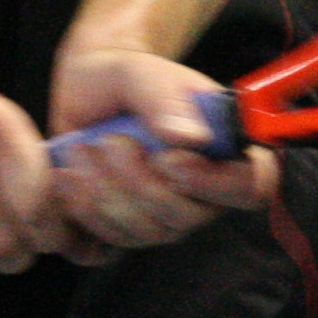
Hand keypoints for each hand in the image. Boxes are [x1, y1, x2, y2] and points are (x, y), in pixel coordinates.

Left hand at [47, 47, 277, 250]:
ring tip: (81, 150)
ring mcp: (162, 217)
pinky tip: (68, 178)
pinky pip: (107, 243)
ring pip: (144, 233)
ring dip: (104, 193)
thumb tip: (192, 138)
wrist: (85, 88)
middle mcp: (200, 193)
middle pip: (186, 218)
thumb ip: (165, 98)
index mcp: (224, 151)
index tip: (169, 161)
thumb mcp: (142, 73)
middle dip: (138, 182)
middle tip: (108, 141)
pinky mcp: (122, 229)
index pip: (249, 187)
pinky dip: (82, 213)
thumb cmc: (126, 77)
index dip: (215, 185)